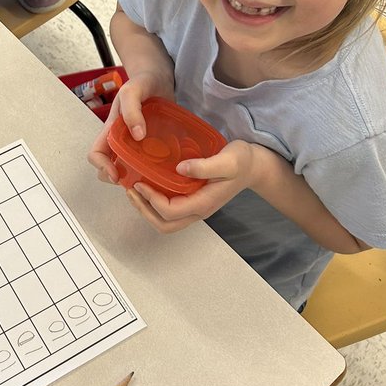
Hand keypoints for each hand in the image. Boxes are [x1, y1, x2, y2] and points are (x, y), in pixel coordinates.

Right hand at [86, 72, 172, 184]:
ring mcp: (136, 143)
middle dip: (117, 178)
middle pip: (109, 166)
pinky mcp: (151, 144)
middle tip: (136, 181)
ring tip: (151, 179)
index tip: (117, 175)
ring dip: (135, 176)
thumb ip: (132, 110)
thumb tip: (138, 136)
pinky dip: (151, 170)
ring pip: (128, 167)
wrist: (159, 77)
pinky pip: (147, 162)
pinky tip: (165, 170)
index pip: (96, 154)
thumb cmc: (142, 82)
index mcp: (111, 130)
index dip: (102, 167)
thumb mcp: (132, 91)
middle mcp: (121, 140)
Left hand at [126, 140, 259, 233]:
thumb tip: (180, 168)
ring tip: (135, 190)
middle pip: (165, 225)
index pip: (170, 211)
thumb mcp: (228, 160)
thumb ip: (205, 166)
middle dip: (144, 210)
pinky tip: (148, 187)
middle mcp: (198, 211)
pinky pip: (170, 213)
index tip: (139, 182)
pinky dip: (154, 205)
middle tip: (131, 190)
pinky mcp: (194, 203)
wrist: (254, 167)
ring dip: (147, 210)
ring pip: (166, 222)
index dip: (151, 199)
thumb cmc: (242, 161)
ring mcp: (196, 209)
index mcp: (204, 203)